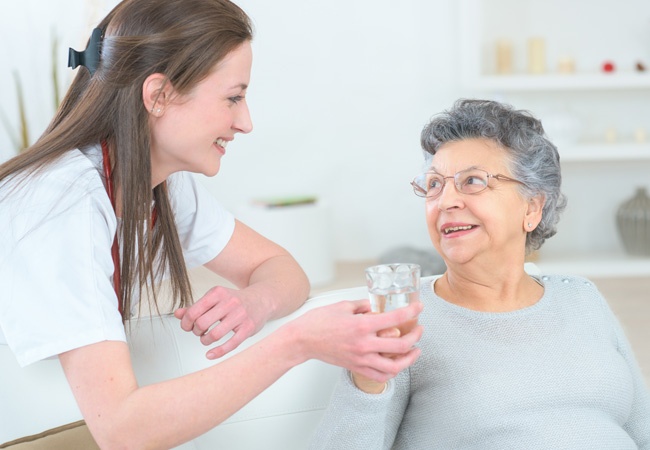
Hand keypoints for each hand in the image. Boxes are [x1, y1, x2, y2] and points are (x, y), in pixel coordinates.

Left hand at [174, 286, 266, 359]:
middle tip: (199, 332)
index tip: (187, 326)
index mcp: (218, 292)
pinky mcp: (248, 328)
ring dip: (205, 341)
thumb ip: (196, 307)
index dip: (186, 322)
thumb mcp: (215, 299)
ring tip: (207, 339)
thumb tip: (178, 314)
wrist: (262, 300)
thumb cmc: (235, 301)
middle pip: (202, 323)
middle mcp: (230, 302)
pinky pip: (231, 344)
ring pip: (215, 335)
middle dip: (196, 331)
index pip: (194, 311)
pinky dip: (218, 352)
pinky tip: (211, 354)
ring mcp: (240, 315)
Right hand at [287, 299, 422, 383]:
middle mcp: (364, 344)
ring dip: (409, 359)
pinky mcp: (356, 367)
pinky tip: (396, 365)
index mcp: (362, 325)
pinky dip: (392, 372)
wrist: (302, 340)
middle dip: (416, 337)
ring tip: (414, 351)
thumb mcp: (343, 306)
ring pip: (394, 366)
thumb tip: (375, 306)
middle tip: (419, 330)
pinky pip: (379, 376)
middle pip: (401, 345)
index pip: (395, 318)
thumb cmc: (318, 322)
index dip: (411, 312)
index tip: (419, 308)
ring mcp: (360, 358)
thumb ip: (363, 306)